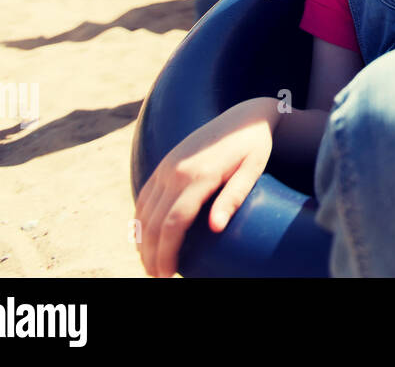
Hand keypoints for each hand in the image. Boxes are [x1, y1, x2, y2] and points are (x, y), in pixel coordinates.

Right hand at [133, 98, 279, 277]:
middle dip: (152, 253)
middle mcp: (176, 171)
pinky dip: (140, 220)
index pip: (174, 222)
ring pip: (144, 210)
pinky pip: (145, 195)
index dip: (168, 252)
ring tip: (149, 264)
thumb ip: (234, 197)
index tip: (168, 274)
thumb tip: (215, 227)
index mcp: (199, 175)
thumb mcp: (253, 170)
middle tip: (157, 277)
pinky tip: (145, 237)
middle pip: (154, 221)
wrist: (244, 116)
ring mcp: (167, 165)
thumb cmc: (254, 146)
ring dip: (142, 240)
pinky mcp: (165, 163)